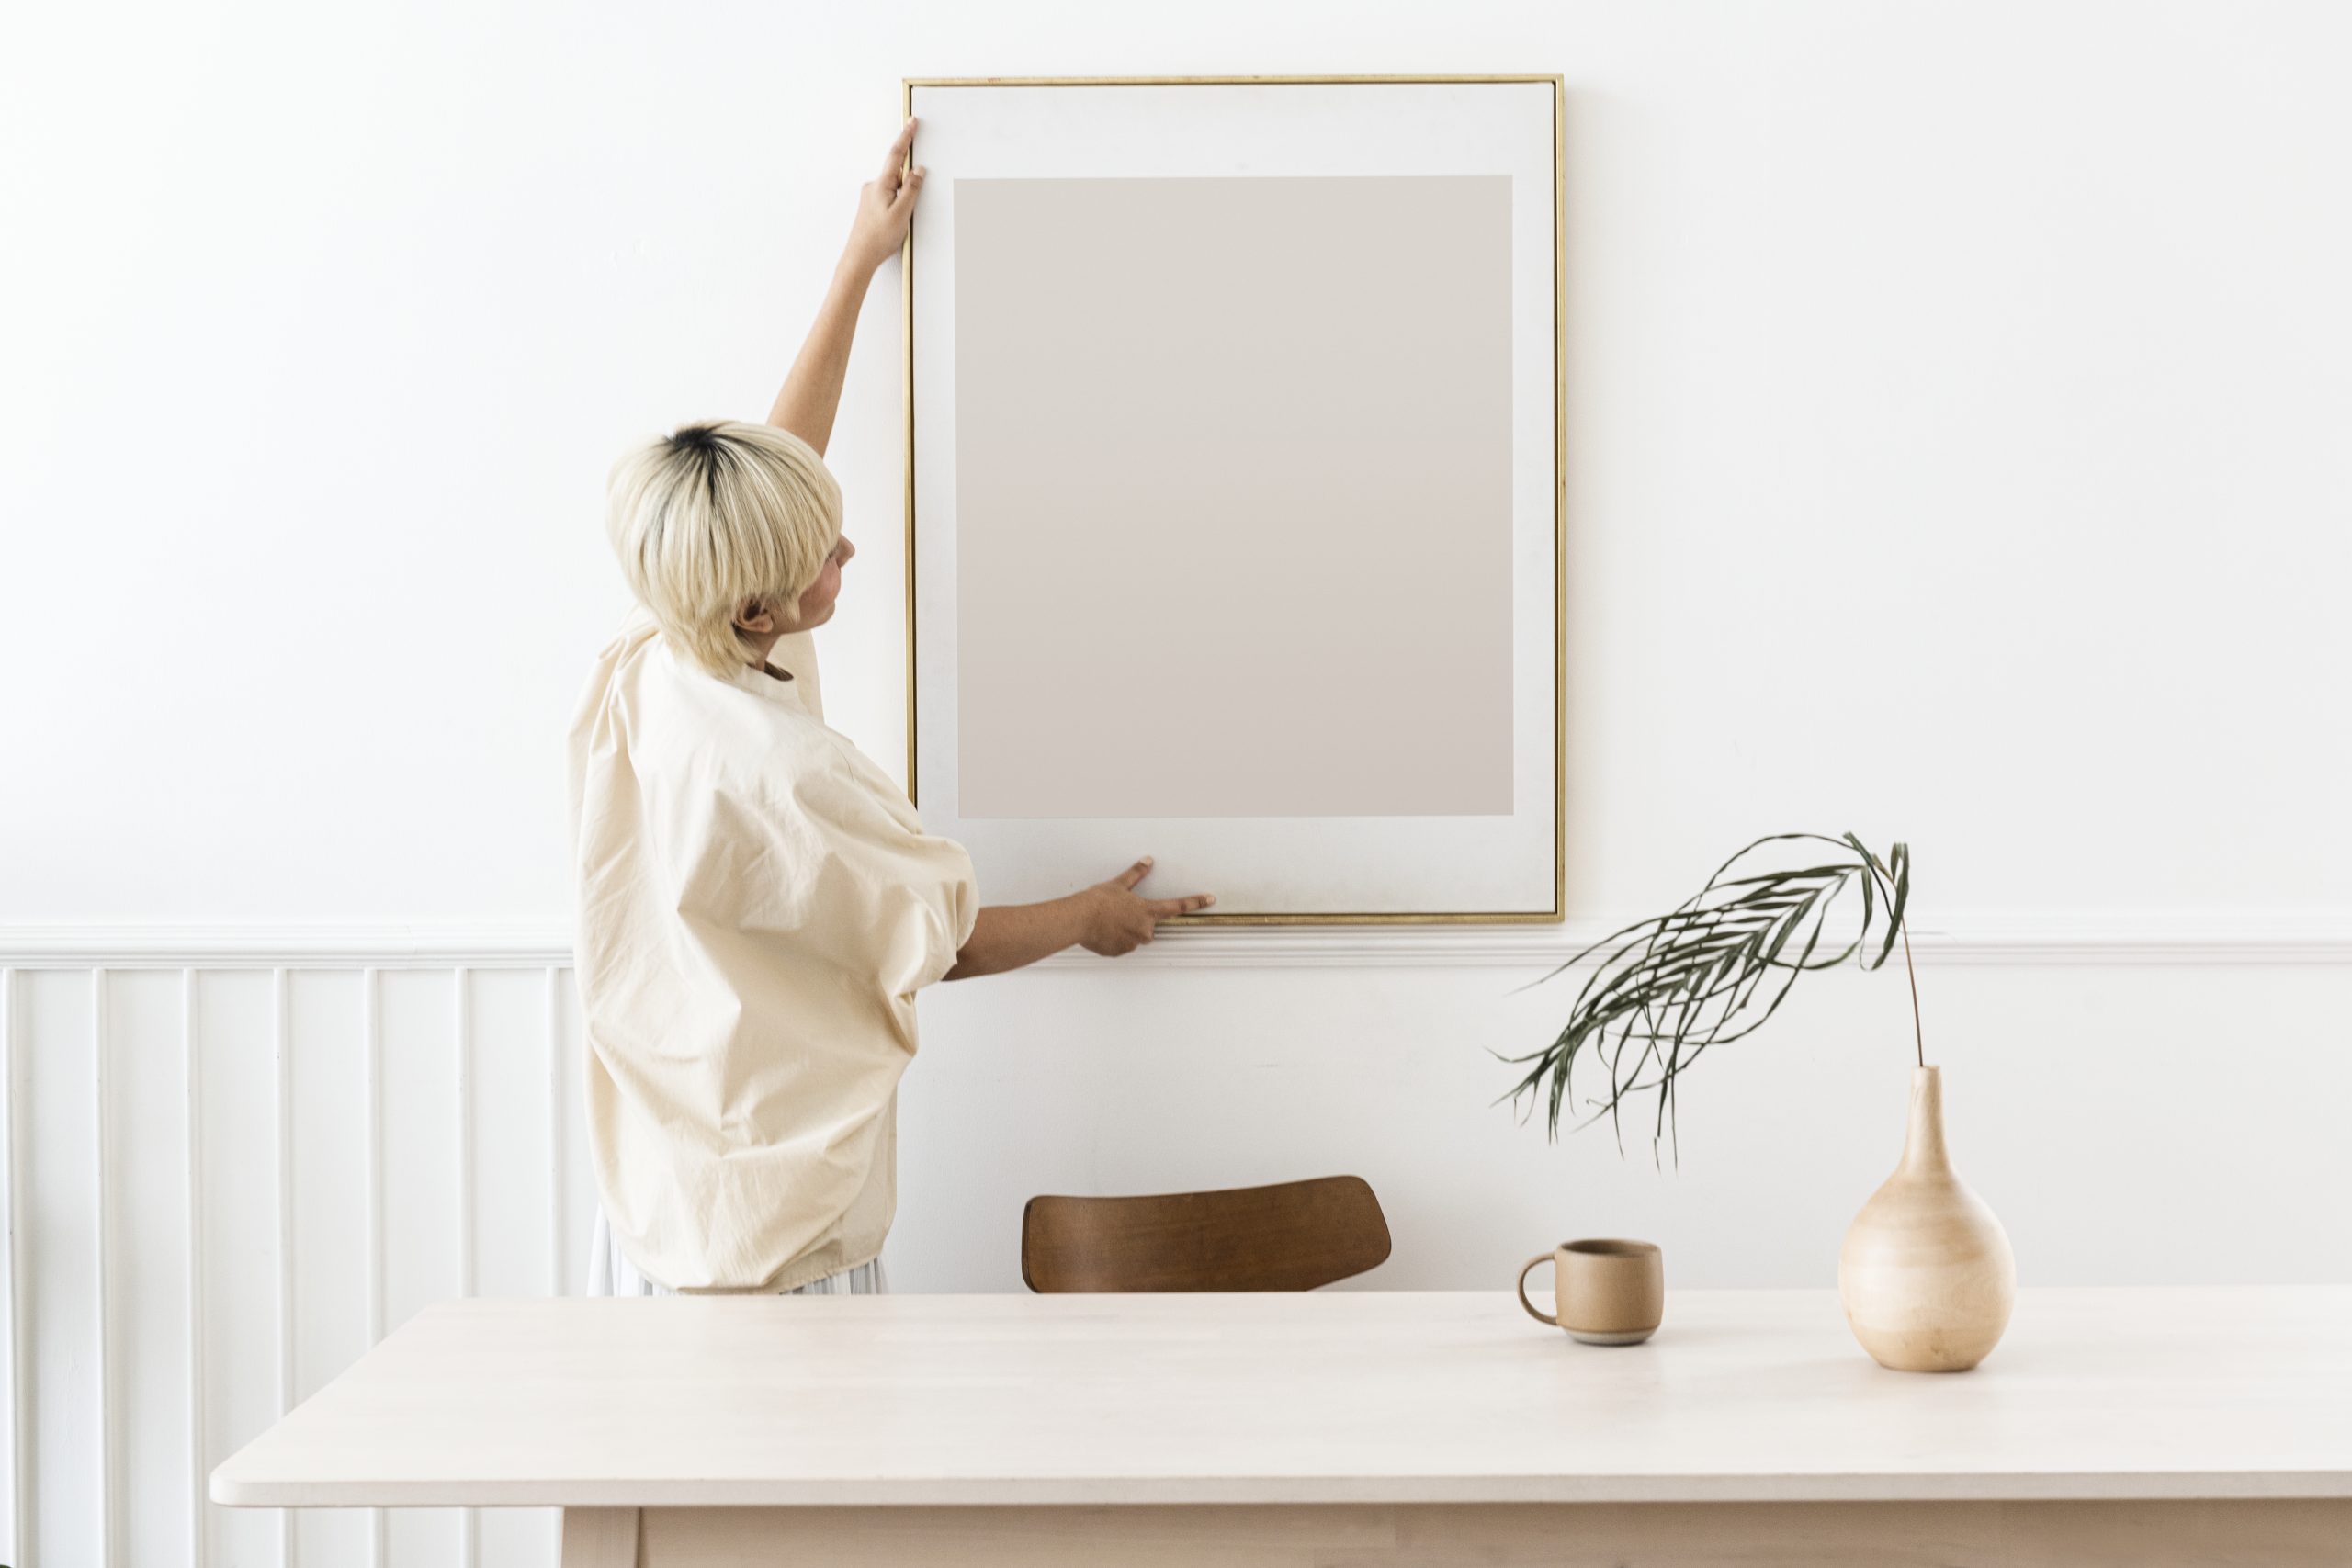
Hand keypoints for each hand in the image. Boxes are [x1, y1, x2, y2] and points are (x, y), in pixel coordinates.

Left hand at [843, 117, 925, 277]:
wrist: (859, 257)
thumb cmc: (878, 237)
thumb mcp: (902, 212)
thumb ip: (912, 189)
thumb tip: (918, 170)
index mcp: (880, 184)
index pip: (896, 154)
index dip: (906, 136)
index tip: (913, 122)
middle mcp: (872, 186)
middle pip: (897, 173)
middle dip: (909, 182)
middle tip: (908, 205)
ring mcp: (870, 196)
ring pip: (894, 188)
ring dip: (903, 199)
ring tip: (898, 224)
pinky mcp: (870, 206)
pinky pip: (889, 198)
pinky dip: (897, 205)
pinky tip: (895, 224)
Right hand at [1078, 856, 1214, 956]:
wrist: (1079, 919)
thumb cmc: (1098, 902)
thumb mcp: (1119, 884)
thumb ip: (1136, 874)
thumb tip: (1147, 862)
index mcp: (1147, 911)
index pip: (1177, 906)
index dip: (1195, 902)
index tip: (1209, 899)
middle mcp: (1144, 930)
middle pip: (1149, 926)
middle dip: (1138, 920)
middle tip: (1120, 912)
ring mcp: (1133, 943)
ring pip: (1135, 937)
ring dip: (1126, 930)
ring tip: (1108, 921)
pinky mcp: (1120, 952)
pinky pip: (1121, 946)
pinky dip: (1115, 939)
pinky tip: (1103, 931)